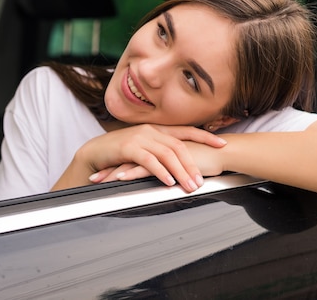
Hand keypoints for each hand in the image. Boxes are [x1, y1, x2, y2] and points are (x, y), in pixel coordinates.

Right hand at [78, 124, 226, 191]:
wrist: (94, 153)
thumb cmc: (119, 154)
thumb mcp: (143, 149)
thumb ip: (161, 153)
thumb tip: (180, 164)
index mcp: (157, 130)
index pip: (186, 131)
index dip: (205, 136)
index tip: (222, 143)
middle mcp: (151, 131)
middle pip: (179, 145)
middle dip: (193, 163)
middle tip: (203, 180)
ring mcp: (140, 138)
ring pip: (167, 153)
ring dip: (181, 171)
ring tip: (189, 185)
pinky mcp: (128, 148)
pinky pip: (149, 160)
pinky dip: (161, 172)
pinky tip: (168, 181)